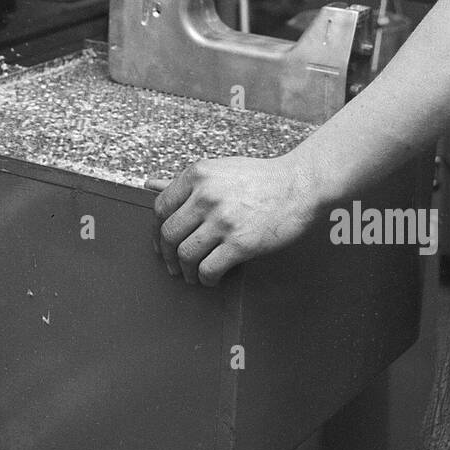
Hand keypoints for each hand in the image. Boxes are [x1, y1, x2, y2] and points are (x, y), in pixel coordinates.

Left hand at [151, 152, 317, 284]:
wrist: (300, 184)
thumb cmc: (261, 178)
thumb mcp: (220, 171)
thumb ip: (186, 182)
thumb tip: (149, 184)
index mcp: (198, 175)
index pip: (160, 207)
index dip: (157, 230)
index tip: (162, 242)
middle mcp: (206, 196)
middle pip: (168, 233)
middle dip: (166, 254)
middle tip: (173, 264)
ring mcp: (222, 220)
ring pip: (185, 254)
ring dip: (185, 271)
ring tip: (192, 275)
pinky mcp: (240, 243)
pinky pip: (208, 269)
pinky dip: (205, 279)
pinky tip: (212, 278)